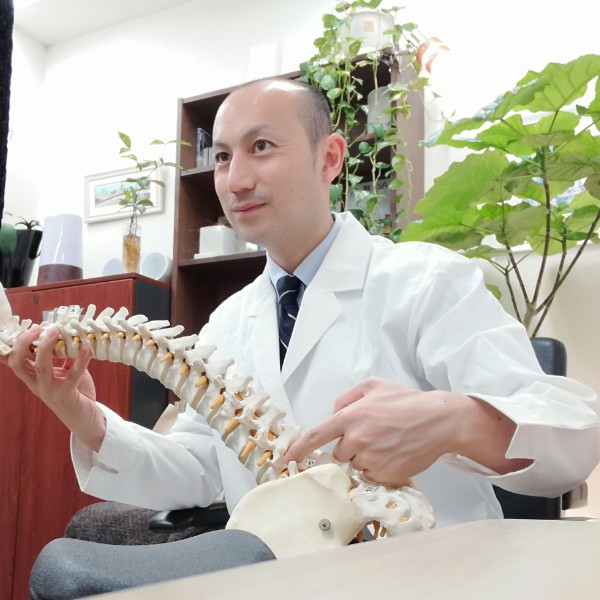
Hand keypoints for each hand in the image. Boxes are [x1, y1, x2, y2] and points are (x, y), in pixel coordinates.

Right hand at [7, 325, 105, 450]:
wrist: (87, 419)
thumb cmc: (76, 392)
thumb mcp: (66, 372)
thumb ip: (62, 357)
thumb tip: (64, 335)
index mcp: (34, 378)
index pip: (14, 360)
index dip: (12, 345)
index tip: (21, 327)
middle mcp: (37, 384)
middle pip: (18, 363)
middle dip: (24, 343)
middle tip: (38, 327)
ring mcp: (49, 391)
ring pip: (40, 367)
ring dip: (46, 347)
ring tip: (55, 331)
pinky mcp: (66, 395)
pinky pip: (72, 375)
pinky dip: (80, 360)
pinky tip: (86, 348)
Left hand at [285, 377, 464, 486]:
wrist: (440, 421)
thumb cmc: (407, 401)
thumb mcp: (374, 386)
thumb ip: (347, 397)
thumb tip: (333, 413)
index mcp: (351, 416)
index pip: (317, 435)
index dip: (299, 448)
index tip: (287, 458)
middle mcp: (358, 439)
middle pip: (340, 453)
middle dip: (352, 445)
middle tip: (374, 433)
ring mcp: (372, 459)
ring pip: (357, 465)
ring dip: (367, 457)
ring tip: (389, 442)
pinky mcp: (386, 475)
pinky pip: (373, 476)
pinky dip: (380, 468)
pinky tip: (395, 453)